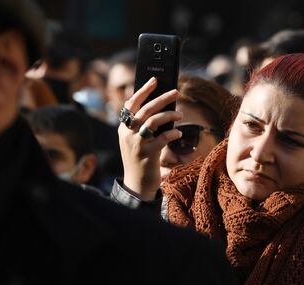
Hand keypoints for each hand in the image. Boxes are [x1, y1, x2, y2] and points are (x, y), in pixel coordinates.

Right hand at [118, 77, 182, 200]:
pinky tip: (178, 134)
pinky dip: (172, 134)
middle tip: (175, 91)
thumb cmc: (141, 159)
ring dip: (170, 115)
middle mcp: (127, 133)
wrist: (137, 184)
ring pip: (154, 121)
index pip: (131, 104)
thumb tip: (162, 108)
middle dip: (162, 98)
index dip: (143, 91)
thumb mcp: (137, 141)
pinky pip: (163, 138)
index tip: (155, 80)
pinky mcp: (148, 154)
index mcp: (123, 128)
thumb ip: (144, 126)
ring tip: (180, 114)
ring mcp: (137, 144)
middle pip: (145, 109)